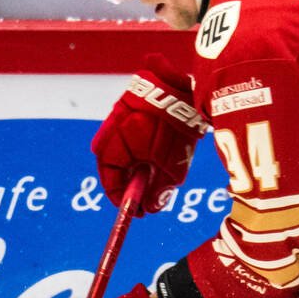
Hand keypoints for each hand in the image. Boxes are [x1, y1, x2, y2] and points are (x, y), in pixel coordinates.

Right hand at [93, 58, 207, 214]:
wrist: (189, 86)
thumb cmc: (179, 127)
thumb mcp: (173, 165)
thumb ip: (159, 189)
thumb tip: (149, 208)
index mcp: (116, 144)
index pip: (110, 177)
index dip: (121, 197)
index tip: (134, 211)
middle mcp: (111, 128)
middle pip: (109, 163)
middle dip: (124, 182)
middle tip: (140, 196)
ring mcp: (118, 114)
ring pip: (116, 148)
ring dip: (129, 164)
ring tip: (148, 174)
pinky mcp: (128, 104)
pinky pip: (123, 132)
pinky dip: (133, 147)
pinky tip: (149, 152)